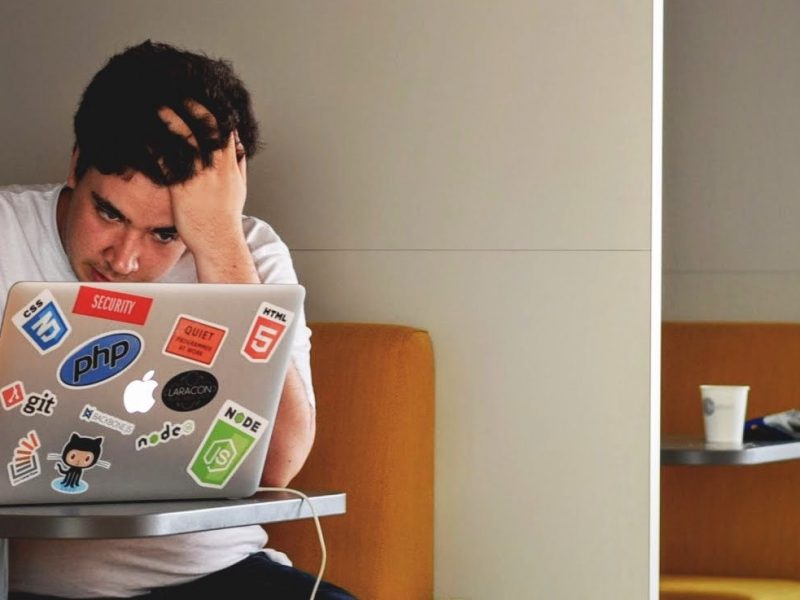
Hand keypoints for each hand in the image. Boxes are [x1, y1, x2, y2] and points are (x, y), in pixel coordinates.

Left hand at [157, 101, 246, 253]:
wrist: (219, 241)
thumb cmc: (226, 218)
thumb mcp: (239, 188)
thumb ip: (238, 165)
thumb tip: (239, 147)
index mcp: (230, 165)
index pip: (225, 128)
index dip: (212, 109)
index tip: (200, 97)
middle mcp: (217, 166)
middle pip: (206, 126)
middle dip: (192, 106)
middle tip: (176, 92)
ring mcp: (200, 176)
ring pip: (186, 138)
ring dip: (171, 118)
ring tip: (157, 105)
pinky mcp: (182, 188)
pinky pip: (169, 160)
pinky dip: (157, 145)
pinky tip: (145, 135)